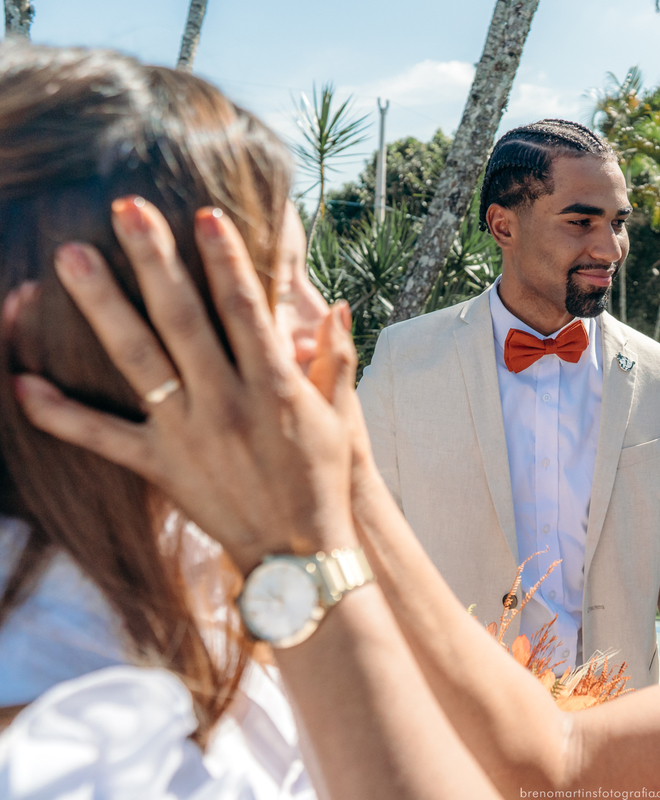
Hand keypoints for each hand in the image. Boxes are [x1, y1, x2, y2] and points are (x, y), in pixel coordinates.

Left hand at [13, 197, 358, 573]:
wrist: (297, 554)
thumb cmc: (323, 480)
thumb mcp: (339, 418)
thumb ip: (335, 359)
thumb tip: (334, 306)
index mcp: (274, 386)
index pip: (246, 309)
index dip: (226, 259)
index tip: (205, 213)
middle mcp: (226, 402)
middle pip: (182, 319)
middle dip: (154, 259)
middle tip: (126, 209)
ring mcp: (187, 434)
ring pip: (137, 360)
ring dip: (102, 306)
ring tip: (71, 258)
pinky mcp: (159, 468)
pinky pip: (102, 439)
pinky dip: (60, 416)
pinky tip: (21, 384)